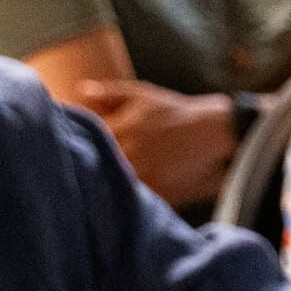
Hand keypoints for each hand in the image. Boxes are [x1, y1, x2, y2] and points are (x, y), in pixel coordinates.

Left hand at [75, 80, 234, 206]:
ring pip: (111, 187)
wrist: (215, 133)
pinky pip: (134, 201)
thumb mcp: (145, 95)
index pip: (83, 141)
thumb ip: (111, 92)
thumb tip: (79, 90)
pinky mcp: (158, 194)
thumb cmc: (178, 112)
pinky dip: (127, 200)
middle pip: (94, 168)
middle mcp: (128, 155)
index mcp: (120, 130)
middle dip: (89, 166)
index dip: (77, 144)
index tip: (74, 146)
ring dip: (106, 184)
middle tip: (82, 169)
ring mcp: (143, 177)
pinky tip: (126, 195)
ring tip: (103, 183)